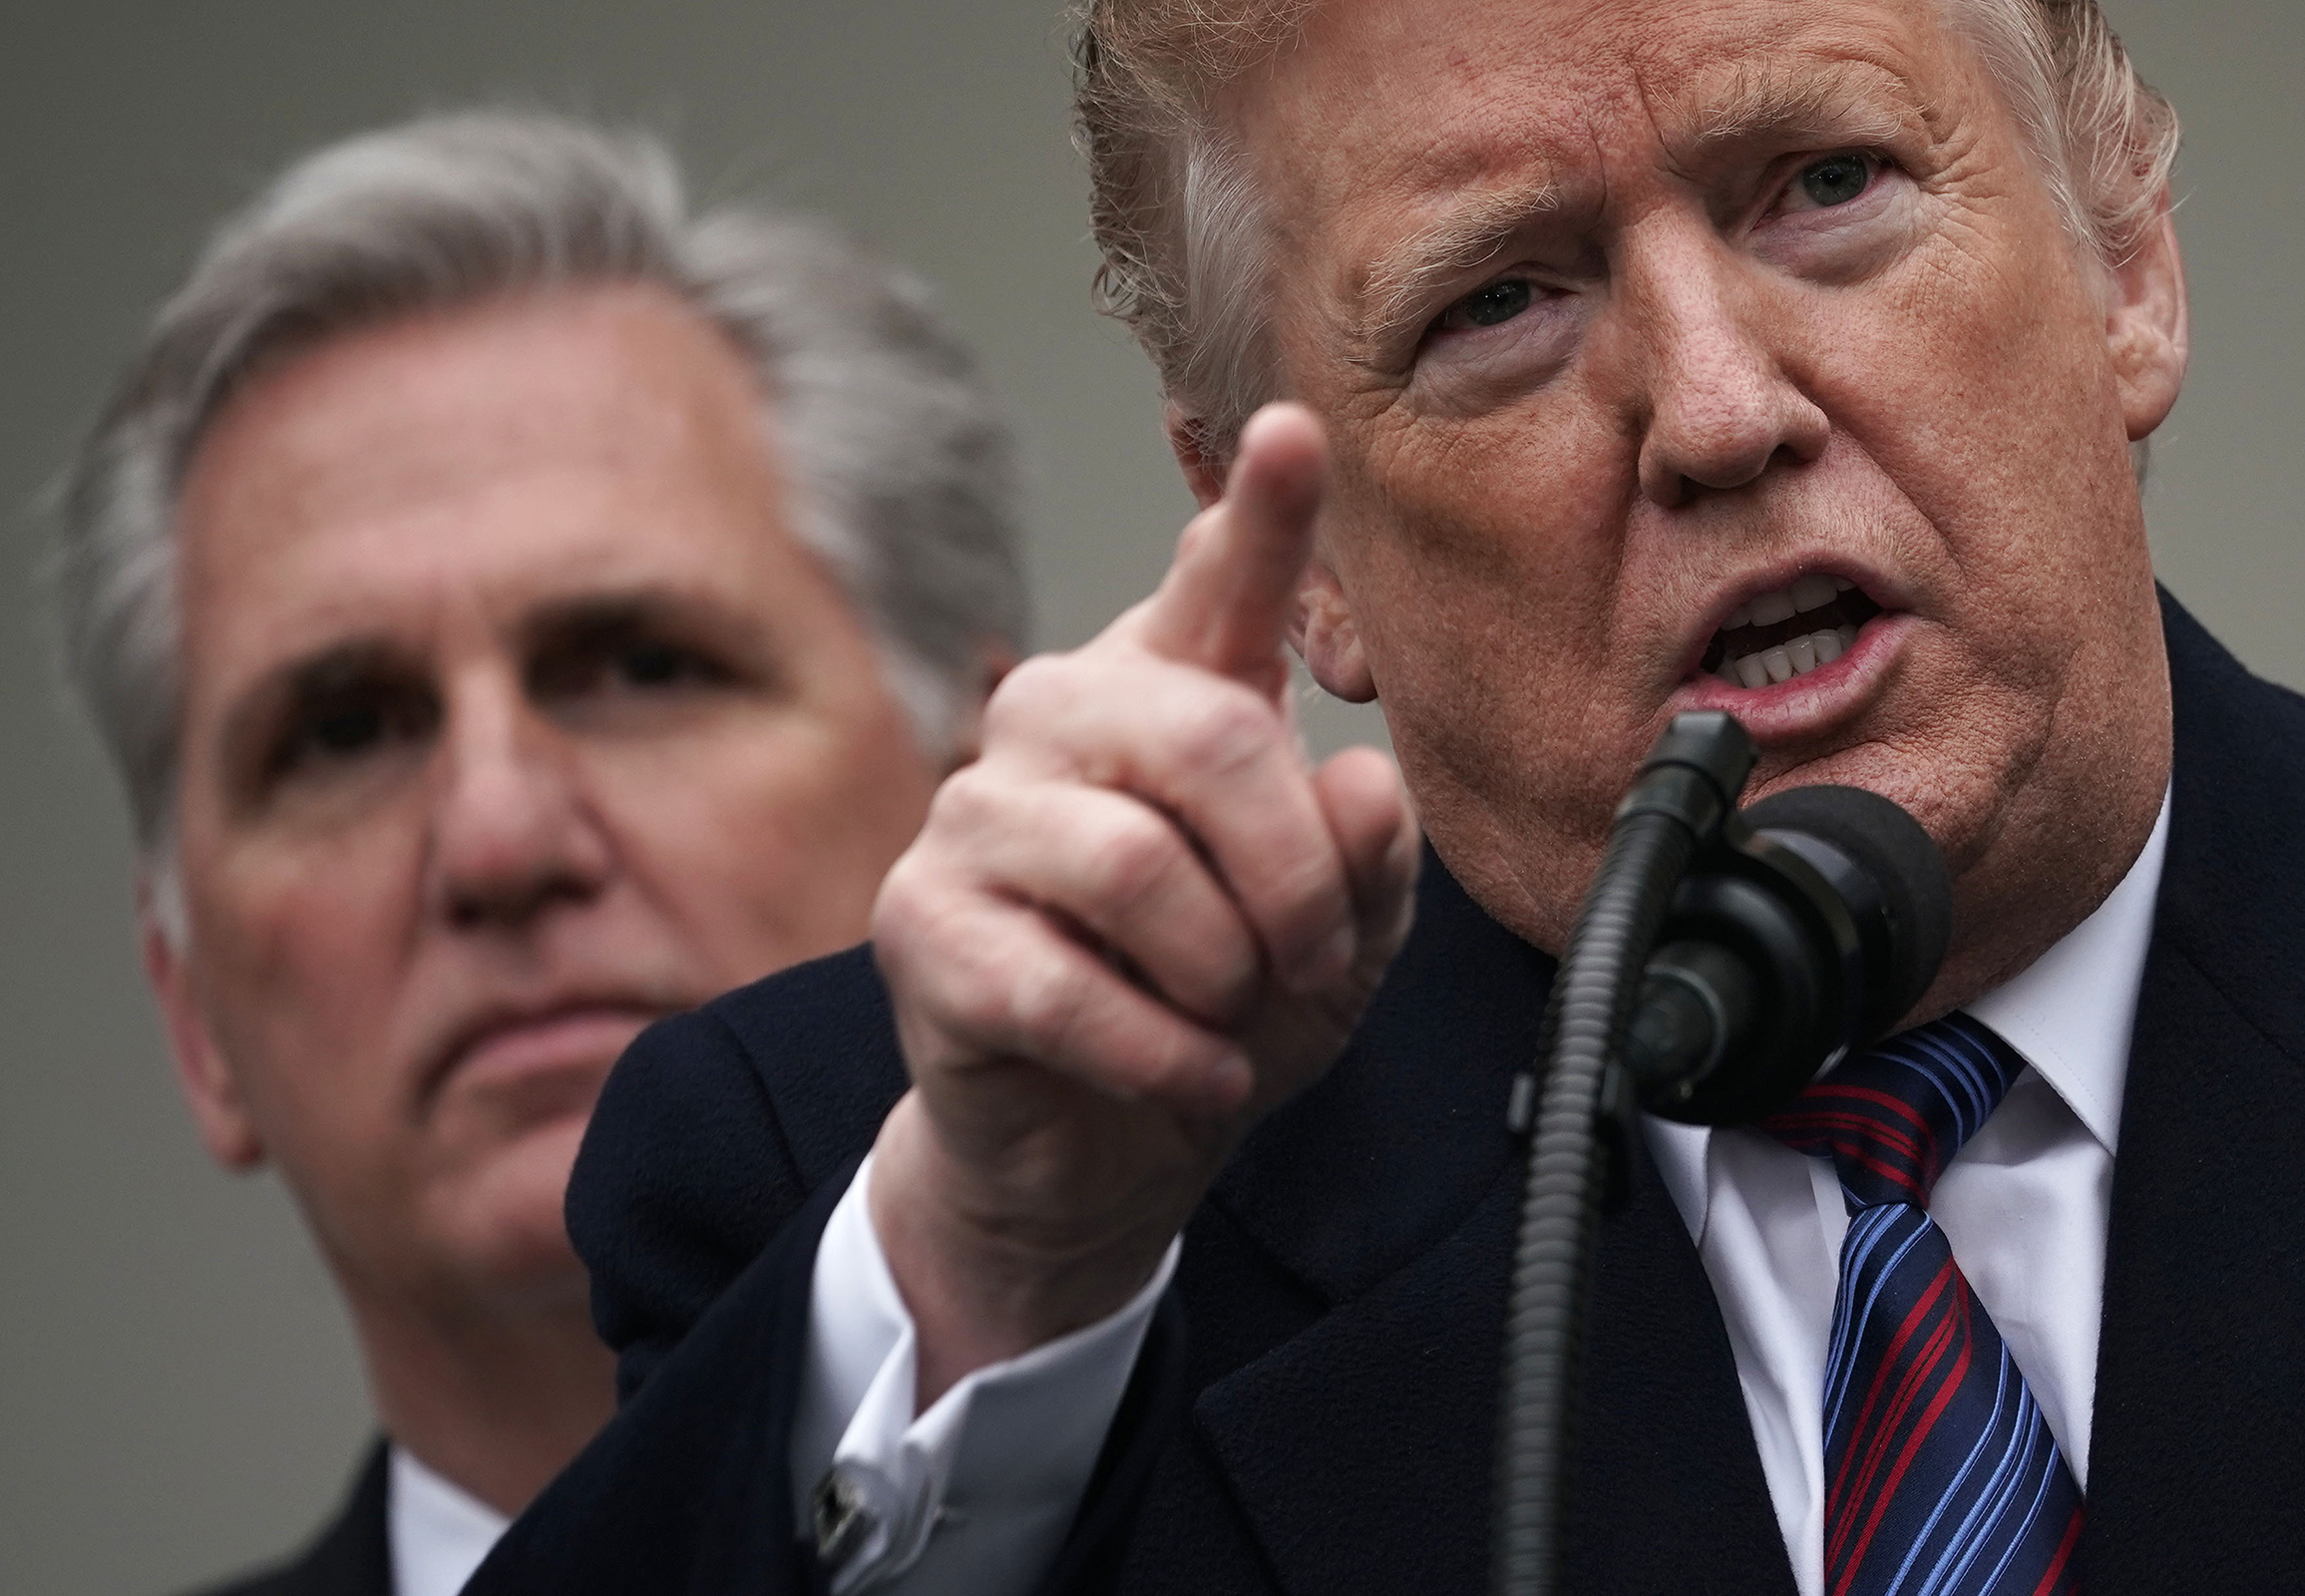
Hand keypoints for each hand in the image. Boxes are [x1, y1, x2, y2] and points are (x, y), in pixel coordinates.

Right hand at [867, 404, 1419, 1404]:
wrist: (1102, 1149)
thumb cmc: (1218, 1009)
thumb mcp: (1337, 943)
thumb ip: (1365, 858)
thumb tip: (1361, 783)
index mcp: (1170, 698)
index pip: (1218, 590)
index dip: (1262, 514)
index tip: (1296, 433)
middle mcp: (1062, 722)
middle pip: (1205, 736)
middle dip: (1293, 875)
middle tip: (1312, 962)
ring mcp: (977, 816)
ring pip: (1135, 864)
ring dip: (1222, 972)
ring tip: (1231, 1019)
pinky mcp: (921, 926)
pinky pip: (1062, 983)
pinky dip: (1161, 1051)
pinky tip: (1192, 1074)